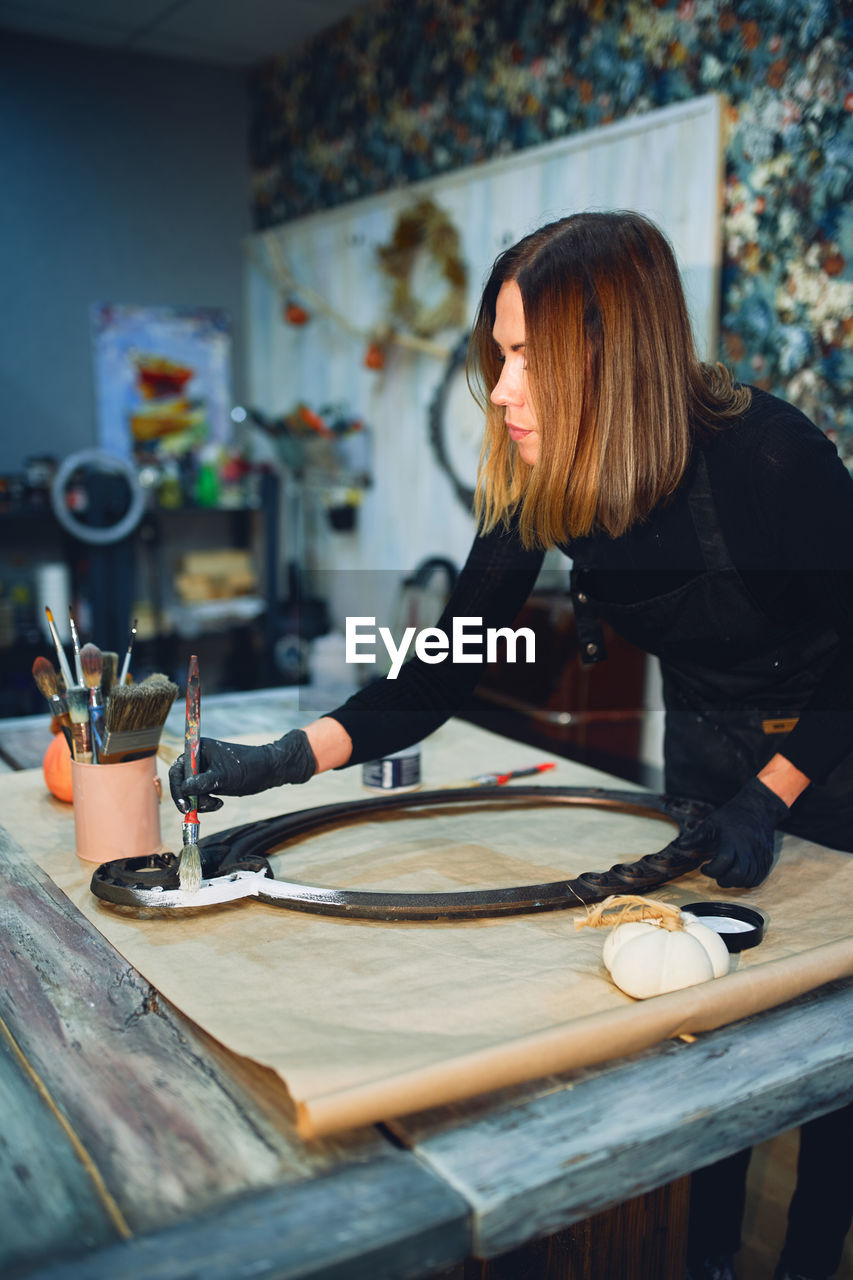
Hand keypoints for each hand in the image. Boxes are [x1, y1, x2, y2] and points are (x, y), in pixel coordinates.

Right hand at [168, 729, 315, 812]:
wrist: (268, 771)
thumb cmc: (248, 768)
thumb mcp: (224, 777)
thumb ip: (202, 782)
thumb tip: (184, 789)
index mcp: (198, 749)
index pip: (177, 769)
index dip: (177, 787)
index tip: (185, 805)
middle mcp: (198, 759)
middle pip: (181, 782)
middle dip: (189, 798)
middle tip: (192, 811)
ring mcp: (203, 771)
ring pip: (190, 792)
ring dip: (200, 802)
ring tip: (217, 804)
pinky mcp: (210, 782)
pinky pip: (199, 795)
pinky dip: (206, 803)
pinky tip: (219, 803)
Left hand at [697, 777, 789, 888]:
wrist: (759, 809)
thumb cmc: (733, 815)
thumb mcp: (712, 822)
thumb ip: (697, 836)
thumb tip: (680, 846)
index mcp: (732, 839)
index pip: (723, 861)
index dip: (711, 870)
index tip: (704, 867)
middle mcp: (748, 849)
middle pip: (737, 874)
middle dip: (723, 879)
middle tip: (715, 873)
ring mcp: (760, 856)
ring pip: (748, 879)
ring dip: (734, 882)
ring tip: (726, 872)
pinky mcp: (767, 860)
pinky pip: (757, 878)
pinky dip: (746, 881)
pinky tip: (737, 873)